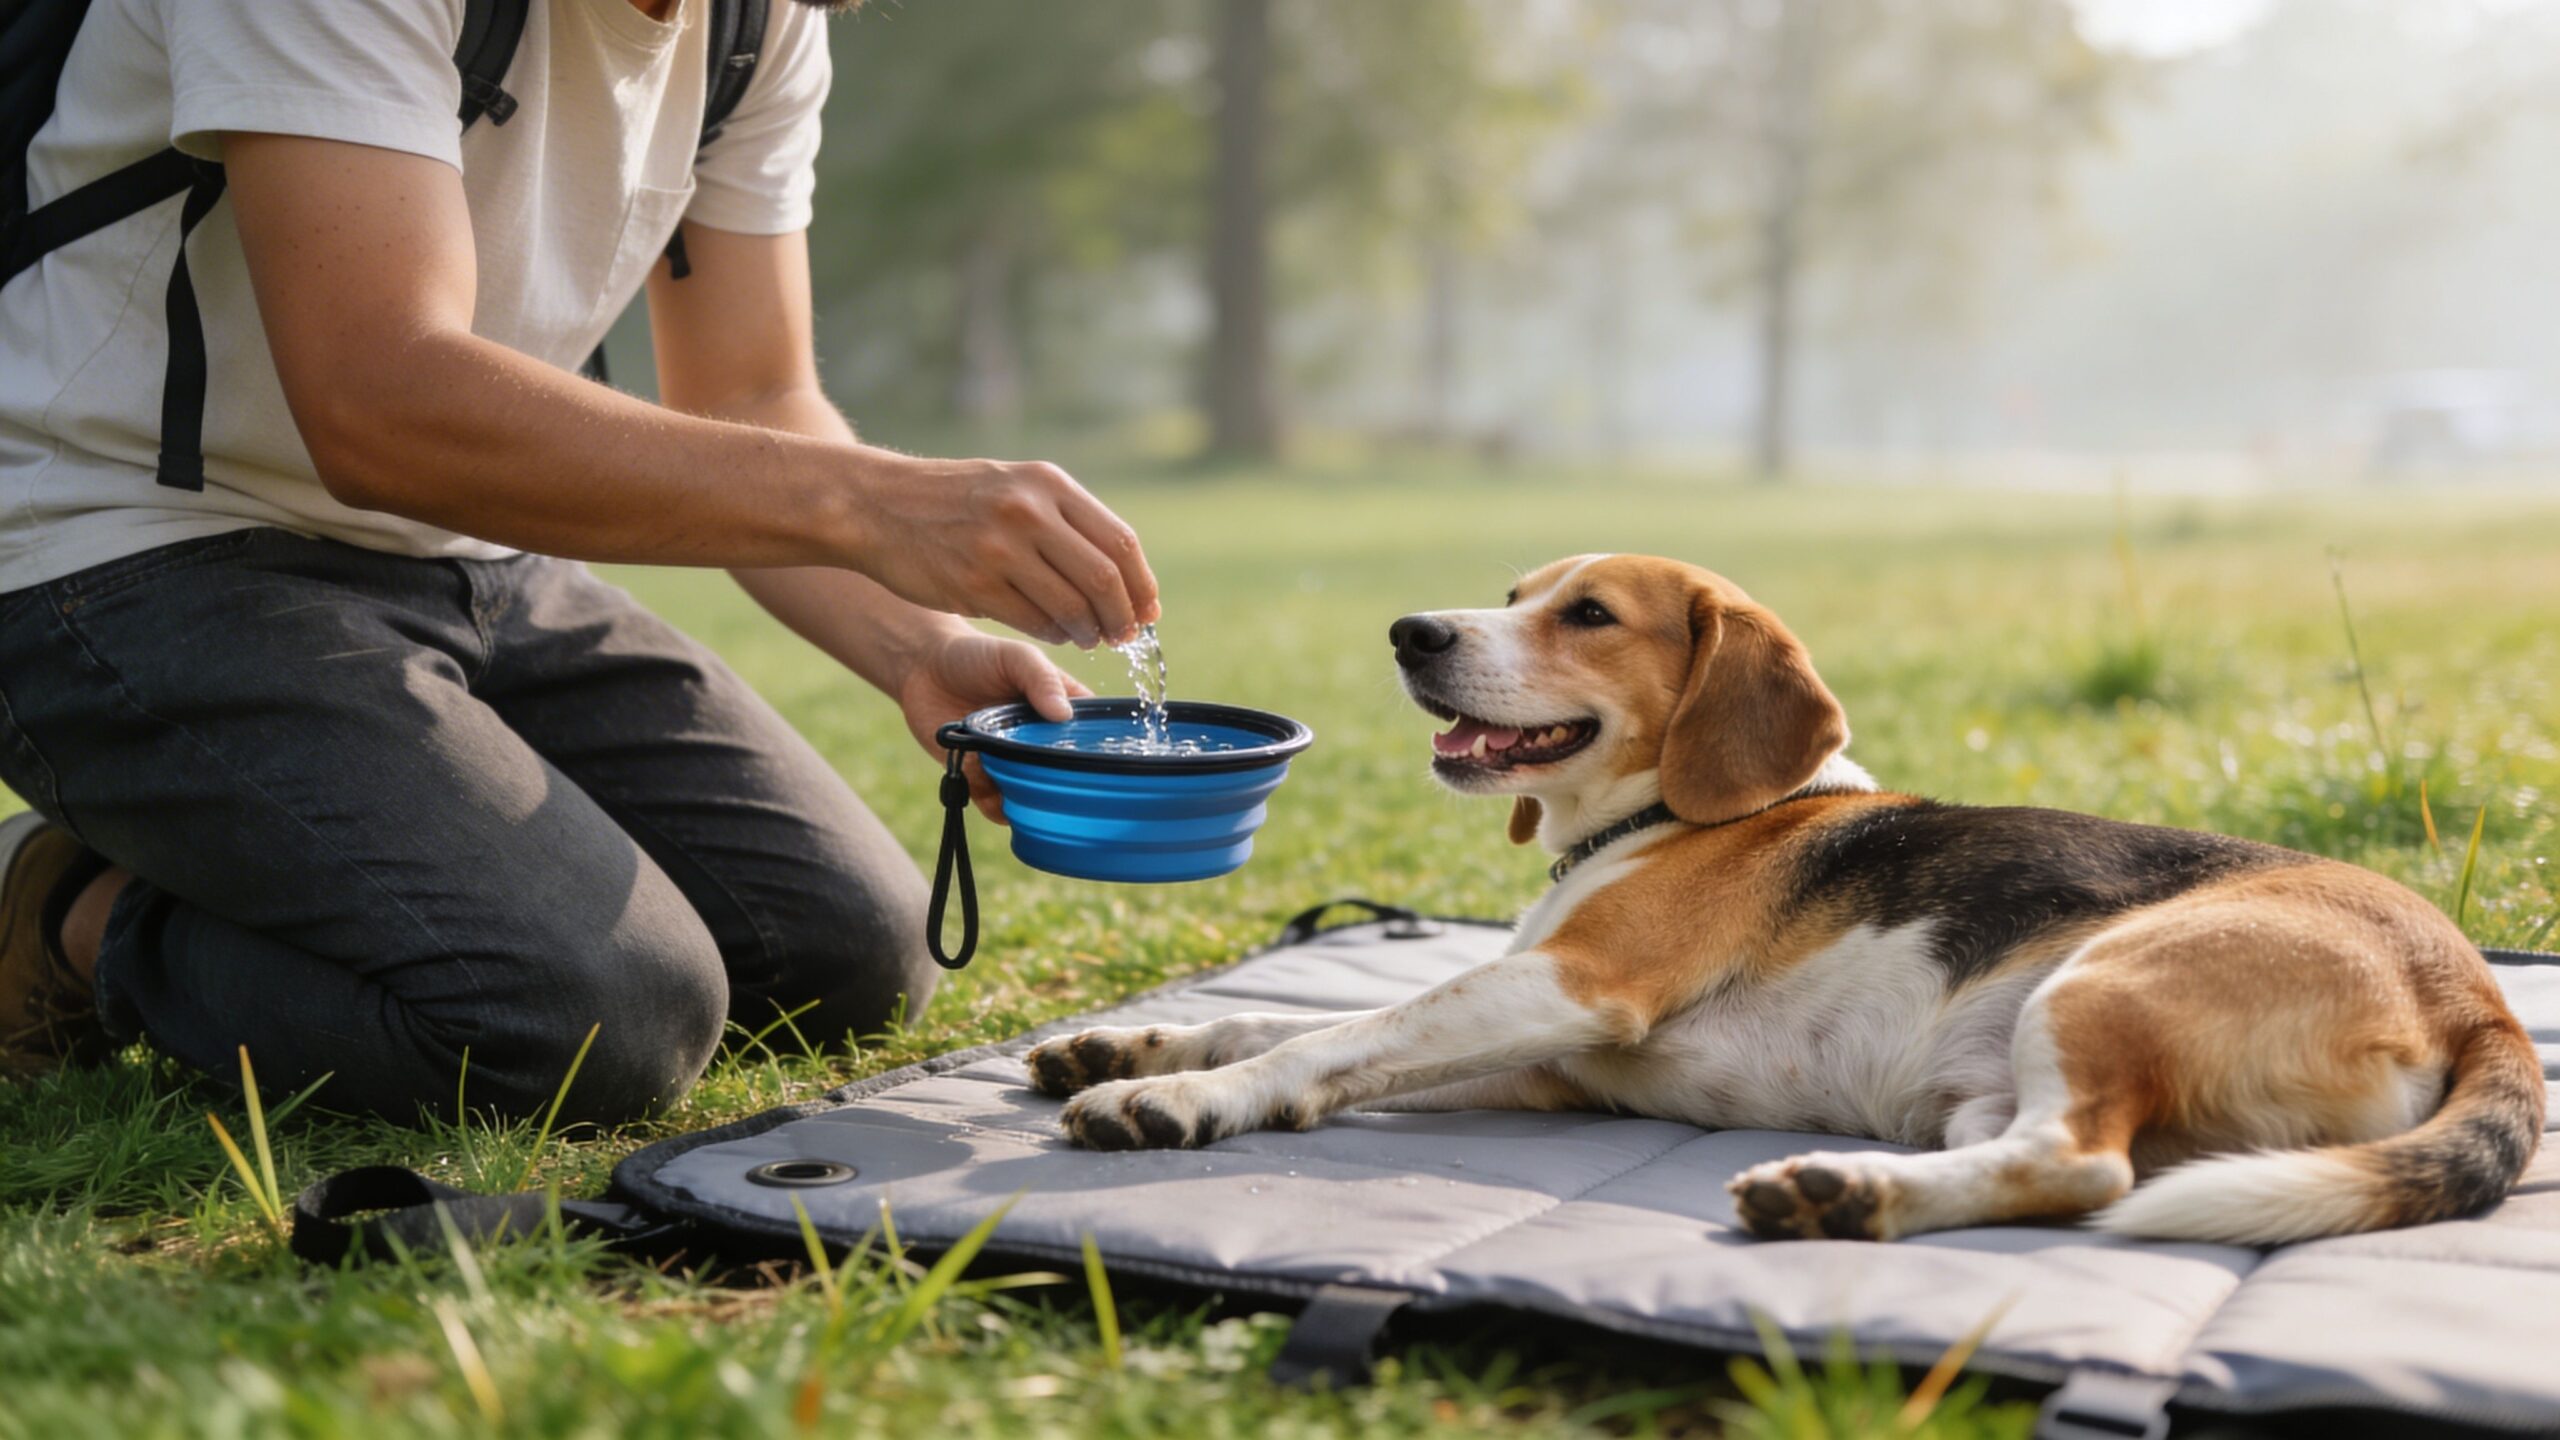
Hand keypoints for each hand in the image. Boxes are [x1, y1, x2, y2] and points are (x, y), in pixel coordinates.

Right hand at [849, 456, 1159, 648]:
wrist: (876, 504)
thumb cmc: (955, 501)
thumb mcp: (1015, 487)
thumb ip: (1065, 519)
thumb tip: (1123, 573)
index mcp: (1048, 484)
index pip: (1120, 542)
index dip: (1141, 584)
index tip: (1148, 610)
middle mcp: (1028, 511)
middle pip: (1103, 578)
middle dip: (1123, 616)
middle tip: (1124, 635)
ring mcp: (999, 549)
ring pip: (1071, 606)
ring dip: (1089, 631)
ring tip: (1089, 637)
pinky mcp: (974, 585)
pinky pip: (1034, 622)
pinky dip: (1054, 635)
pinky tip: (1056, 634)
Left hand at [896, 628, 1091, 822]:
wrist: (920, 668)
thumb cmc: (975, 655)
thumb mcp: (1015, 657)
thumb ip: (1040, 679)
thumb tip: (1064, 715)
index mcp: (1059, 708)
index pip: (1091, 735)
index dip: (1101, 751)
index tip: (1109, 767)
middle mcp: (1039, 740)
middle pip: (1064, 772)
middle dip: (1066, 784)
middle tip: (1067, 791)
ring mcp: (1011, 760)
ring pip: (1033, 793)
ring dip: (1033, 800)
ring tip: (1031, 798)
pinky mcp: (981, 777)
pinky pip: (997, 803)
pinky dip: (1000, 809)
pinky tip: (1000, 801)